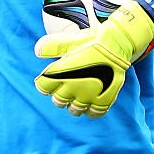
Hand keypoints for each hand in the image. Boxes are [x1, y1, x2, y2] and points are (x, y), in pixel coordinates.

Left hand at [34, 0, 153, 117]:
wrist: (116, 43)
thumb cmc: (90, 40)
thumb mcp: (67, 39)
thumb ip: (50, 46)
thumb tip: (37, 51)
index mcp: (60, 74)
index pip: (43, 87)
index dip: (45, 83)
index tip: (50, 79)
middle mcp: (72, 88)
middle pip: (58, 101)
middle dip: (59, 94)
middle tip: (66, 85)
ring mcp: (88, 96)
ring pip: (74, 110)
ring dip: (74, 104)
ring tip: (79, 94)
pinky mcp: (103, 100)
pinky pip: (93, 113)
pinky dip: (90, 110)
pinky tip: (91, 102)